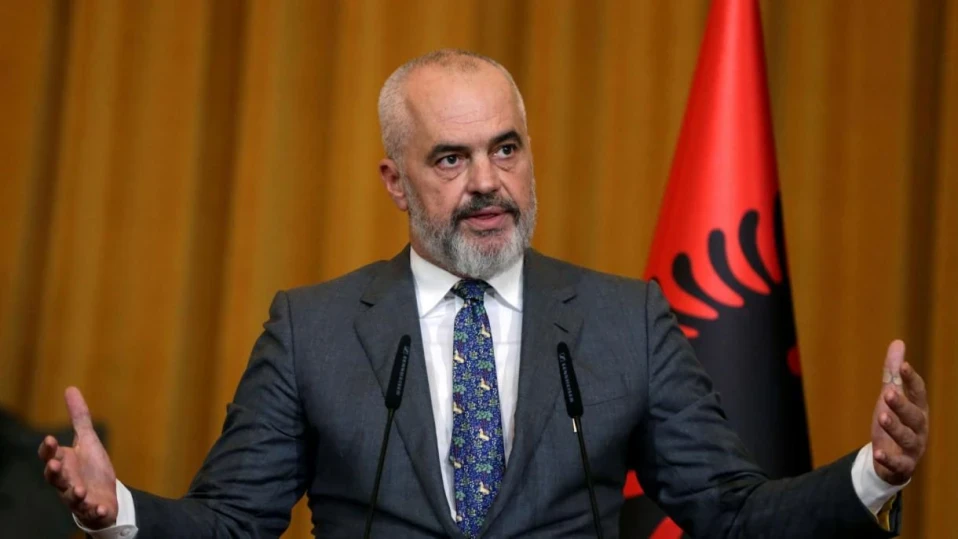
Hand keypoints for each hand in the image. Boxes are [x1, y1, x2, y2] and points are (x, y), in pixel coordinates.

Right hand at [38, 387, 117, 528]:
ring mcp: (78, 498)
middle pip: (55, 479)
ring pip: (71, 498)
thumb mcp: (88, 440)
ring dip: (75, 494)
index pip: (50, 456)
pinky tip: (101, 508)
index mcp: (64, 463)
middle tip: (55, 465)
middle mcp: (67, 482)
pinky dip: (96, 512)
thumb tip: (70, 388)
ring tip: (81, 491)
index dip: (48, 450)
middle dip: (54, 473)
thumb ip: (79, 418)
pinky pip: (92, 513)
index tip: (50, 439)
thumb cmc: (91, 467)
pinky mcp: (92, 510)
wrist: (104, 495)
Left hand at [870, 340, 928, 484]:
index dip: (911, 379)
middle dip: (902, 404)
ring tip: (881, 417)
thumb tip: (898, 342)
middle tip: (887, 393)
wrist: (892, 459)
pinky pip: (898, 463)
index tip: (903, 366)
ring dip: (895, 427)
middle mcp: (919, 428)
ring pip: (907, 437)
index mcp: (918, 409)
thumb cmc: (895, 421)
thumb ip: (893, 373)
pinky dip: (889, 459)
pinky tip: (878, 452)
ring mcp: (912, 447)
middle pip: (914, 415)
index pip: (918, 392)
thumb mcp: (892, 396)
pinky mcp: (903, 464)